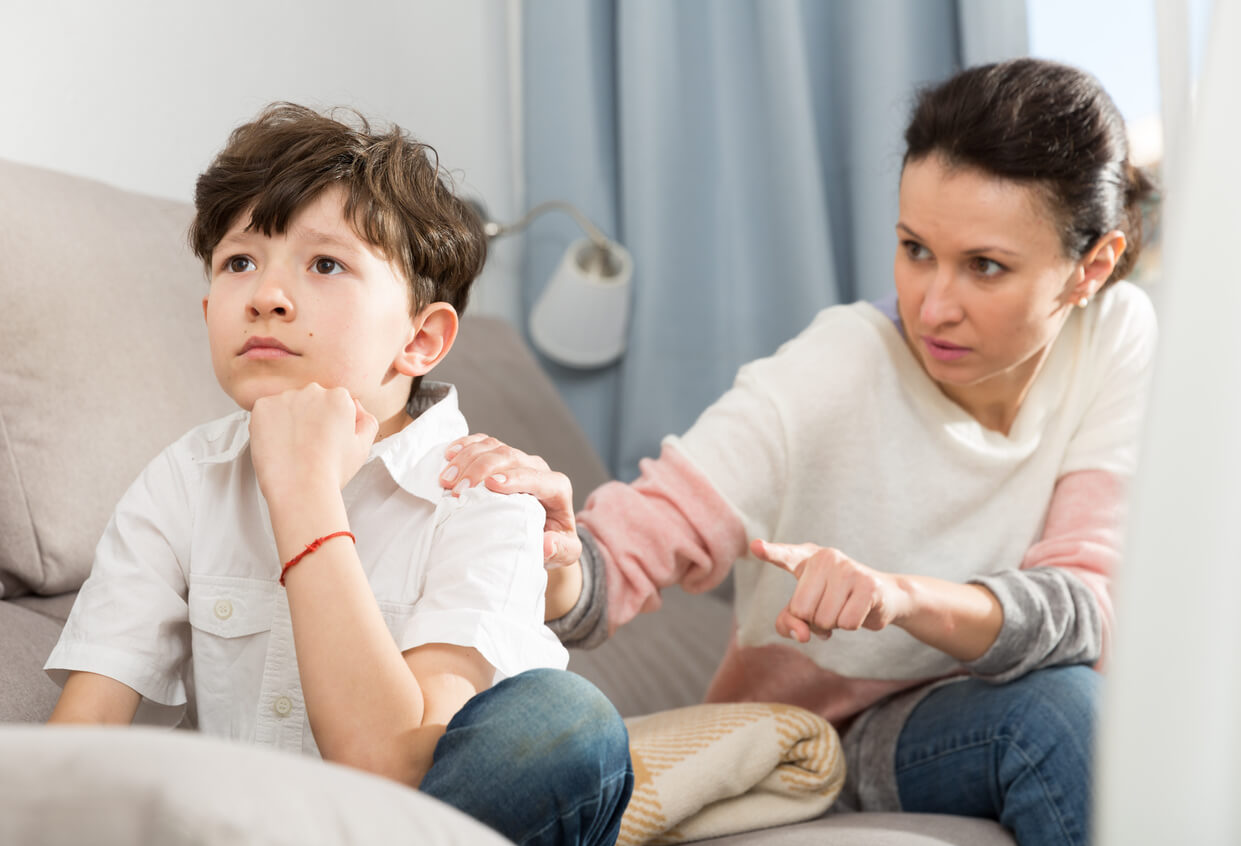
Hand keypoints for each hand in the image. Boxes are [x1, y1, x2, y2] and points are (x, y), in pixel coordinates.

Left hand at [249, 384, 377, 500]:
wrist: (301, 488)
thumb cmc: (331, 471)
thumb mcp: (363, 446)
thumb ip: (366, 420)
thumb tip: (357, 407)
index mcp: (340, 398)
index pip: (334, 402)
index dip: (329, 423)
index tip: (326, 439)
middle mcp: (313, 391)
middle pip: (310, 401)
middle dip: (309, 418)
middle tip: (309, 445)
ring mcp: (286, 398)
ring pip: (286, 406)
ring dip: (288, 421)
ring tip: (292, 448)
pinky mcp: (262, 407)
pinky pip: (265, 412)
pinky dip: (268, 426)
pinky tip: (278, 445)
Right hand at [440, 434, 579, 567]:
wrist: (542, 530)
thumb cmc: (552, 539)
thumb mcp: (563, 551)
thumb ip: (560, 549)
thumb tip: (547, 544)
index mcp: (556, 488)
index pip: (538, 478)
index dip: (515, 478)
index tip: (491, 485)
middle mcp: (537, 468)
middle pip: (509, 457)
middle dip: (481, 470)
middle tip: (458, 490)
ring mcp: (518, 459)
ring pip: (493, 447)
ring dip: (467, 460)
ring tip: (447, 481)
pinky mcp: (500, 456)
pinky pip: (482, 442)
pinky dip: (464, 446)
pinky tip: (449, 455)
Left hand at [751, 538, 912, 643]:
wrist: (883, 597)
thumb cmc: (835, 602)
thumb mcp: (805, 611)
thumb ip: (788, 623)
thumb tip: (802, 635)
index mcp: (805, 559)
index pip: (784, 556)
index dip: (770, 552)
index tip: (755, 546)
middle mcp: (826, 558)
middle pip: (802, 610)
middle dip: (814, 621)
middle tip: (829, 608)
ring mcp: (849, 568)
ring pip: (825, 619)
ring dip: (834, 624)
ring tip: (843, 608)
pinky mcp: (869, 585)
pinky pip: (847, 623)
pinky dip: (851, 625)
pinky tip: (858, 610)